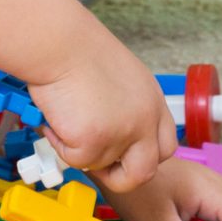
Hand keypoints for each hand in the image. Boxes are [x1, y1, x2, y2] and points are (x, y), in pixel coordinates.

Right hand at [28, 27, 175, 193]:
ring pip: (99, 165)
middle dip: (120, 177)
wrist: (59, 43)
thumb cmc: (78, 51)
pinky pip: (74, 159)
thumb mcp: (121, 79)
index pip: (165, 146)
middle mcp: (145, 120)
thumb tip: (112, 135)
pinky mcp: (94, 142)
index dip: (141, 156)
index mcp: (153, 102)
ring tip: (66, 116)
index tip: (122, 156)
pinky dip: (60, 143)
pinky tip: (56, 116)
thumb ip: (126, 109)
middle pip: (144, 171)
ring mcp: (123, 134)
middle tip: (96, 163)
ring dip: (78, 149)